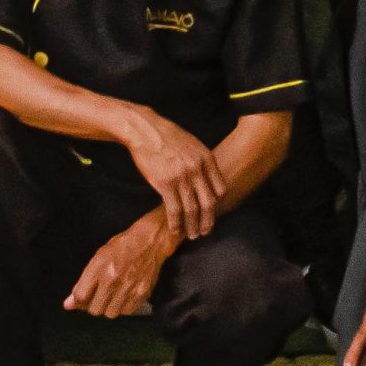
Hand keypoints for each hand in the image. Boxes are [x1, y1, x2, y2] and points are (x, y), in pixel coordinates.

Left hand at [64, 215, 174, 317]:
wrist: (149, 242)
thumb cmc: (122, 246)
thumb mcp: (98, 258)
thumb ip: (82, 282)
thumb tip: (68, 304)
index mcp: (99, 268)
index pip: (80, 296)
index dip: (78, 301)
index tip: (82, 298)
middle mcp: (113, 280)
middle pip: (95, 309)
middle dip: (93, 305)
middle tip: (97, 296)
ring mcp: (128, 288)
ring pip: (111, 313)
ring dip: (108, 308)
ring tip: (111, 296)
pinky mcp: (142, 294)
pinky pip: (127, 311)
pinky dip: (123, 307)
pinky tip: (124, 296)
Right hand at [118, 109, 225, 239]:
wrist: (144, 129)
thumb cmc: (166, 136)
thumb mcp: (192, 144)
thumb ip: (202, 161)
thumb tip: (208, 179)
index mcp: (206, 158)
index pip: (220, 189)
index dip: (218, 205)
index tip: (213, 213)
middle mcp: (197, 169)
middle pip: (209, 203)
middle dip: (209, 221)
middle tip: (206, 231)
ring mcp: (181, 177)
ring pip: (192, 210)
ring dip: (193, 226)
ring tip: (192, 235)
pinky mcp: (165, 183)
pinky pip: (174, 210)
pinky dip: (176, 223)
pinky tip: (175, 230)